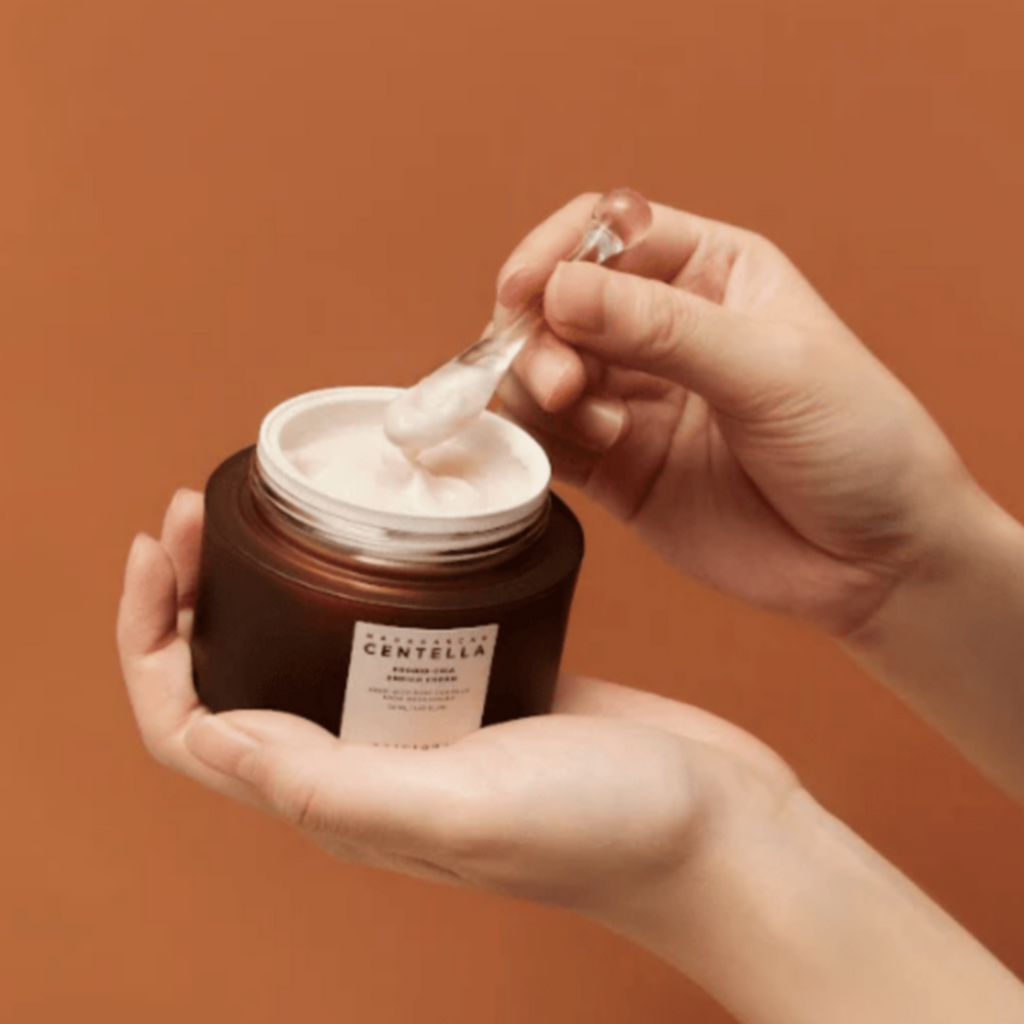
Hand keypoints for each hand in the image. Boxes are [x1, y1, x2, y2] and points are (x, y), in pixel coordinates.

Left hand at [117, 489, 799, 923]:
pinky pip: (390, 632)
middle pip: (237, 677)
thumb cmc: (608, 828)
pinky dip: (359, 582)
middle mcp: (367, 763)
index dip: (150, 642)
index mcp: (341, 799)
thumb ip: (330, 785)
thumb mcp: (461, 808)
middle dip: (196, 596)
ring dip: (270, 584)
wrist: (717, 823)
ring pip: (307, 649)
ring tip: (274, 509)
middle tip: (203, 509)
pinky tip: (377, 535)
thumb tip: (208, 734)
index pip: (193, 726)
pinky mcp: (482, 684)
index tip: (159, 547)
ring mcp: (424, 723)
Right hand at [495, 194, 974, 633]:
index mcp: (711, 274)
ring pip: (542, 372)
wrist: (877, 562)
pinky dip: (538, 442)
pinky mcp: (617, 467)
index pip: (606, 233)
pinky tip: (579, 453)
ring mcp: (636, 399)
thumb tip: (559, 290)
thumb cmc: (860, 444)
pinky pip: (549, 441)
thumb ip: (662, 328)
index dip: (555, 254)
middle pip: (558, 305)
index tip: (523, 292)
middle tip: (560, 383)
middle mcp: (662, 330)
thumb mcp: (771, 369)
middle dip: (541, 336)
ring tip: (591, 425)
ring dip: (538, 391)